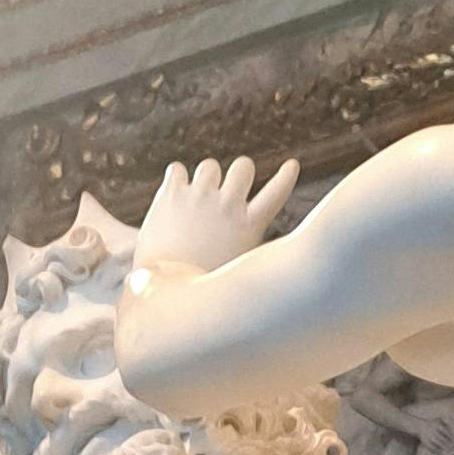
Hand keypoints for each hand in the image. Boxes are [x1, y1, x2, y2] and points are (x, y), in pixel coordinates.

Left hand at [132, 153, 299, 282]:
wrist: (161, 289)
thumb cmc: (200, 290)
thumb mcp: (235, 272)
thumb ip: (245, 249)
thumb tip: (251, 244)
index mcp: (249, 225)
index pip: (277, 192)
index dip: (287, 176)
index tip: (292, 165)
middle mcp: (227, 205)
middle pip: (244, 166)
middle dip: (239, 173)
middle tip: (229, 188)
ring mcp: (199, 196)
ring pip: (210, 166)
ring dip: (206, 178)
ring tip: (197, 199)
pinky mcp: (172, 193)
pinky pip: (177, 169)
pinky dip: (177, 179)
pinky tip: (174, 197)